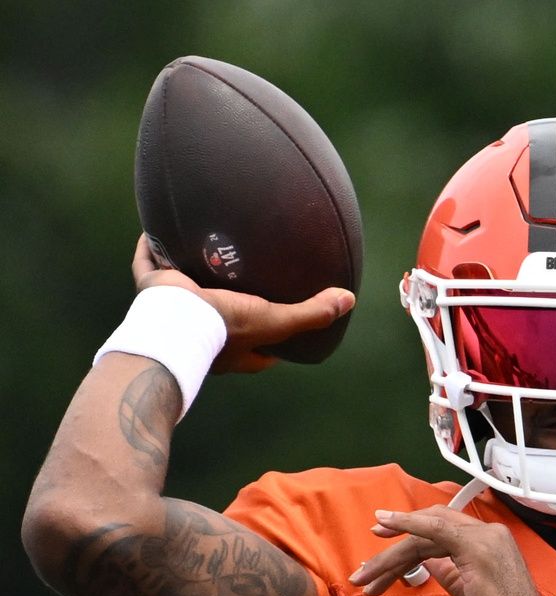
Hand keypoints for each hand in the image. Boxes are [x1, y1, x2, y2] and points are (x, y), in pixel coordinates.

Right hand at [131, 234, 354, 372]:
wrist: (175, 324)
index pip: (260, 348)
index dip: (274, 336)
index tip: (287, 319)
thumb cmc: (226, 328)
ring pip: (184, 288)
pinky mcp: (152, 290)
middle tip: (246, 278)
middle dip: (230, 300)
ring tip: (205, 248)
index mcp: (234, 348)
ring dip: (191, 271)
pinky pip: (148, 263)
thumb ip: (311, 313)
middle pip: (221, 314)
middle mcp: (204, 332)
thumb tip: (348, 299)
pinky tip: (155, 229)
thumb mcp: (275, 322)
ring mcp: (175, 309)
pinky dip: (150, 248)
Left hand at [349, 506, 552, 595]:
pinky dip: (408, 524)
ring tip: (366, 575)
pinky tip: (388, 526)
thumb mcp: (470, 593)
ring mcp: (483, 538)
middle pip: (430, 530)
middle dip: (394, 542)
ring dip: (391, 555)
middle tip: (367, 564)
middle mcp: (488, 534)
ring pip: (425, 534)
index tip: (386, 541)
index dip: (412, 532)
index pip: (443, 530)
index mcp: (489, 543)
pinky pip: (435, 529)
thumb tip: (429, 563)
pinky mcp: (475, 547)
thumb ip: (451, 572)